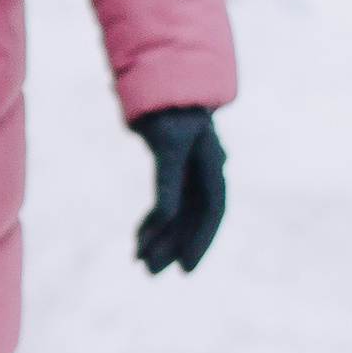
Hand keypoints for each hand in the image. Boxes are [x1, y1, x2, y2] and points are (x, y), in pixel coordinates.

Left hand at [131, 106, 225, 275]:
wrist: (159, 80)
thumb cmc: (167, 110)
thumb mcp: (166, 145)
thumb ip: (167, 181)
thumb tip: (167, 217)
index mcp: (212, 166)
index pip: (212, 211)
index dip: (201, 241)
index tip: (185, 268)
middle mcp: (204, 172)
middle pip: (192, 217)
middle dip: (172, 245)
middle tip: (150, 272)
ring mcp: (189, 171)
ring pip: (177, 214)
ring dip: (160, 237)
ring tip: (138, 260)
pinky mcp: (173, 169)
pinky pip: (165, 203)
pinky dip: (152, 221)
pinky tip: (138, 239)